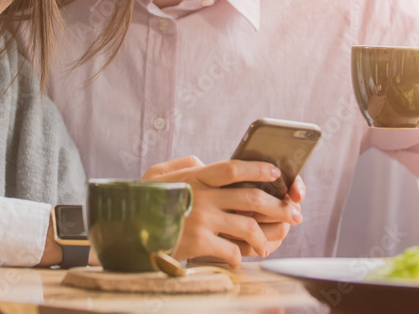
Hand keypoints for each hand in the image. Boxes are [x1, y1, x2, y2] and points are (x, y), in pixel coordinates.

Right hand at [143, 156, 303, 266]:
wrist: (126, 231)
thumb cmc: (142, 201)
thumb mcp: (158, 174)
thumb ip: (184, 163)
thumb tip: (203, 159)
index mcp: (196, 177)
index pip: (234, 168)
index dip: (258, 169)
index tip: (277, 172)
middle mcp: (203, 196)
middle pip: (251, 198)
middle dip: (278, 206)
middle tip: (293, 213)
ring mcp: (202, 220)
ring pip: (248, 226)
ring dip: (266, 236)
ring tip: (269, 243)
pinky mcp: (199, 244)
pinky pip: (232, 251)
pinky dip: (240, 257)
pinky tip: (240, 259)